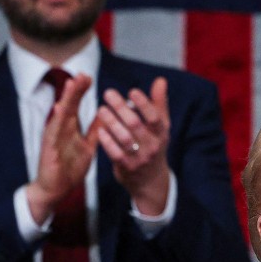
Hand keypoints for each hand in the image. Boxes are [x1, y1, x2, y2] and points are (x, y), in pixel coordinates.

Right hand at [26, 73, 99, 223]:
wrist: (56, 189)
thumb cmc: (70, 167)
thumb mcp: (87, 146)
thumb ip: (95, 130)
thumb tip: (106, 115)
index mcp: (69, 128)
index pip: (75, 106)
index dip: (81, 92)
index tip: (88, 77)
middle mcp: (60, 130)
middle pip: (67, 106)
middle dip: (75, 90)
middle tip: (82, 74)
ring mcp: (53, 139)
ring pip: (60, 116)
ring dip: (67, 100)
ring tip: (72, 85)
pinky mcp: (49, 150)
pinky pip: (53, 134)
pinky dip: (57, 121)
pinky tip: (60, 110)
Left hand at [97, 76, 171, 215]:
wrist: (150, 181)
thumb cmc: (153, 145)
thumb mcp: (161, 127)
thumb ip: (159, 103)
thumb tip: (161, 80)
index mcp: (161, 133)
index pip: (155, 117)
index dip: (144, 104)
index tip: (131, 91)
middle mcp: (152, 146)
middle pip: (136, 124)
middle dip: (121, 107)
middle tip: (108, 93)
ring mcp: (140, 158)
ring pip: (124, 138)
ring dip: (111, 122)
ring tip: (101, 109)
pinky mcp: (127, 167)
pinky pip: (115, 153)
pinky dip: (107, 141)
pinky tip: (99, 130)